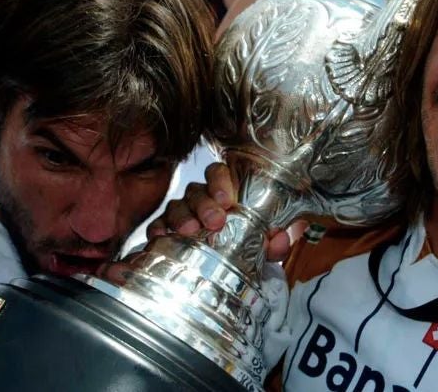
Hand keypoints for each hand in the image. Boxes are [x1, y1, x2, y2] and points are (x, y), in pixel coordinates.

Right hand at [147, 163, 297, 261]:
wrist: (235, 264)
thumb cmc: (251, 240)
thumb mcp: (269, 239)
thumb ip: (278, 239)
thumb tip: (280, 239)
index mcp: (225, 190)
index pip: (218, 173)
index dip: (220, 182)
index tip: (228, 200)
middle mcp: (201, 197)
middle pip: (197, 190)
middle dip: (204, 204)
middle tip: (215, 221)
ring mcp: (183, 212)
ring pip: (176, 206)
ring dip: (182, 217)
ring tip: (190, 231)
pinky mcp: (167, 230)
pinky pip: (157, 225)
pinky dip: (158, 230)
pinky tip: (162, 238)